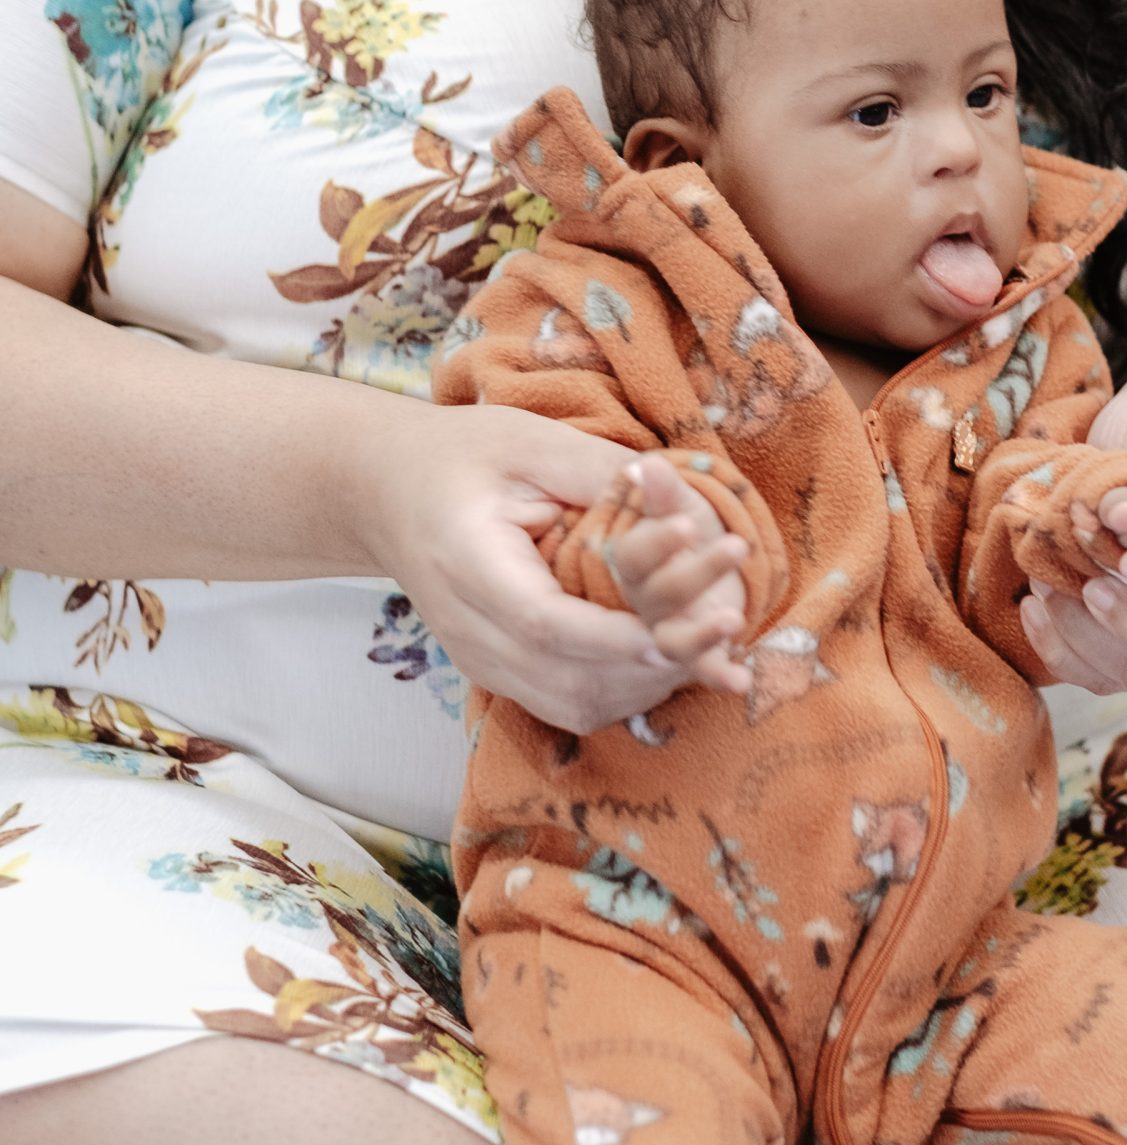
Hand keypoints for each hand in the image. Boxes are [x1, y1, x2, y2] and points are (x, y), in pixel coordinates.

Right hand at [349, 404, 723, 731]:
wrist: (385, 493)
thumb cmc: (461, 455)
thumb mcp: (528, 441)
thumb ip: (597, 468)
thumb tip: (674, 485)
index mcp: (469, 563)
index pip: (544, 622)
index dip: (614, 635)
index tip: (679, 628)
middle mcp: (467, 627)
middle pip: (563, 678)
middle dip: (650, 666)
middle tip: (724, 633)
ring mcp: (477, 659)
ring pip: (568, 704)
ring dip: (644, 686)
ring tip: (713, 648)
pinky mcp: (494, 671)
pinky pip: (562, 702)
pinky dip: (621, 692)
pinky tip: (668, 659)